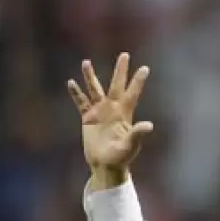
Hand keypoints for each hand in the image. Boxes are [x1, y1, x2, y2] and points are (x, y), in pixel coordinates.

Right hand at [67, 53, 152, 181]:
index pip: (132, 93)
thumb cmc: (121, 157)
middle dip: (120, 71)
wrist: (106, 165)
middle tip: (125, 54)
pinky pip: (81, 103)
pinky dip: (76, 93)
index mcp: (125, 114)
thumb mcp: (130, 145)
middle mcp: (113, 109)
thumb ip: (137, 134)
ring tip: (86, 62)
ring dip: (90, 77)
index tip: (145, 68)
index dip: (138, 81)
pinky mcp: (88, 119)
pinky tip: (71, 83)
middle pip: (116, 85)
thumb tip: (149, 125)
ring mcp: (100, 113)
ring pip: (95, 90)